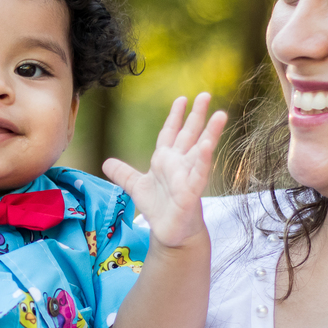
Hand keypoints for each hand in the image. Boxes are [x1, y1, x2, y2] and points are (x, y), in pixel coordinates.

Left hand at [102, 92, 226, 249]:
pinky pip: (199, 173)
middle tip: (206, 95)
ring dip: (210, 133)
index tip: (182, 99)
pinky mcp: (191, 192)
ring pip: (201, 151)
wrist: (170, 232)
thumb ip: (124, 173)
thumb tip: (106, 162)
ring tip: (221, 114)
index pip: (170, 133)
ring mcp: (188, 176)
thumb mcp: (136, 187)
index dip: (175, 116)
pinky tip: (209, 145)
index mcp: (166, 160)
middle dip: (197, 115)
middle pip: (189, 135)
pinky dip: (204, 159)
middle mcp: (179, 164)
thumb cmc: (159, 208)